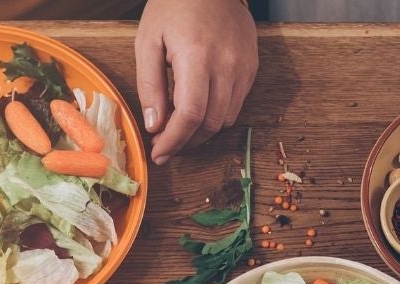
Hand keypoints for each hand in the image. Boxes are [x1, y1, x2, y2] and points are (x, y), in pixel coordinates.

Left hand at [134, 0, 256, 165]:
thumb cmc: (174, 6)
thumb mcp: (148, 41)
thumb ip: (150, 85)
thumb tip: (155, 125)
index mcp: (196, 57)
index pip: (190, 115)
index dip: (174, 141)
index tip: (159, 153)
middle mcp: (226, 65)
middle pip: (210, 124)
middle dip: (186, 142)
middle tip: (166, 145)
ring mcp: (243, 67)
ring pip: (225, 119)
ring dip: (202, 132)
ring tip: (180, 129)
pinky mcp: (251, 68)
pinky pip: (236, 104)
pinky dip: (216, 115)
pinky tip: (199, 108)